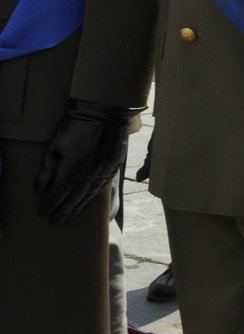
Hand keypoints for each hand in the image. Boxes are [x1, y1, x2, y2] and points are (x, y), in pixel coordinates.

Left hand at [36, 100, 133, 224]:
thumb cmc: (75, 125)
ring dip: (78, 207)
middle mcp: (89, 175)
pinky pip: (102, 188)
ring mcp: (103, 172)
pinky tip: (88, 201)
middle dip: (63, 212)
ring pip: (89, 196)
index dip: (49, 205)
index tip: (42, 214)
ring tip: (70, 216)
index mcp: (72, 169)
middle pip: (74, 199)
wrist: (104, 112)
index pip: (58, 194)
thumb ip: (47, 170)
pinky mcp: (114, 167)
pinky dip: (93, 197)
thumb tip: (39, 189)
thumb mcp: (55, 145)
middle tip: (55, 222)